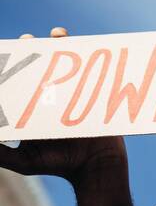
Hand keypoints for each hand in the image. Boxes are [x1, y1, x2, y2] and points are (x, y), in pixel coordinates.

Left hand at [0, 27, 127, 184]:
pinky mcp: (94, 97)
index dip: (11, 65)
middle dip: (33, 49)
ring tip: (57, 35)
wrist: (96, 170)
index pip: (18, 79)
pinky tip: (82, 48)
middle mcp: (51, 96)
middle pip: (40, 65)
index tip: (6, 53)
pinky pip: (89, 74)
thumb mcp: (23, 161)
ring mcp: (73, 95)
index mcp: (32, 106)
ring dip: (59, 46)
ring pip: (65, 64)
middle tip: (28, 41)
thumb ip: (1, 152)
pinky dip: (87, 58)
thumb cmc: (58, 166)